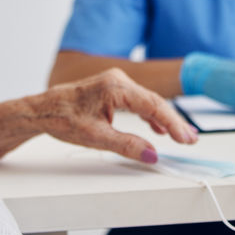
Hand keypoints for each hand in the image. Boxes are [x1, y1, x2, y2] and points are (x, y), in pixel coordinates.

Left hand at [34, 69, 197, 162]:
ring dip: (165, 119)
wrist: (42, 109)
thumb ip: (126, 145)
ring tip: (182, 136)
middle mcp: (118, 80)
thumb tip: (151, 154)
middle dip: (174, 122)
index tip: (186, 139)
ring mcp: (116, 83)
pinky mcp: (114, 89)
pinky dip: (150, 115)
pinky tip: (159, 127)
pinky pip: (138, 102)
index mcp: (115, 87)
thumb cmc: (62, 119)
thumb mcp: (95, 137)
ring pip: (148, 102)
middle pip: (154, 102)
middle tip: (191, 140)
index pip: (152, 106)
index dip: (173, 123)